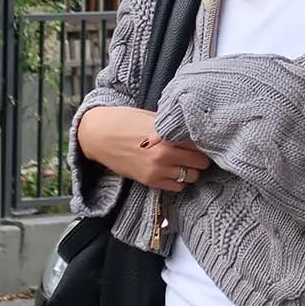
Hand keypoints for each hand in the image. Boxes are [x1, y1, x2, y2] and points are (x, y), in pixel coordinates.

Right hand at [77, 105, 211, 193]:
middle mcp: (164, 155)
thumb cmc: (124, 121)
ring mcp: (157, 170)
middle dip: (202, 158)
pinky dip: (180, 181)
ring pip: (192, 177)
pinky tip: (175, 171)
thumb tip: (192, 127)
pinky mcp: (149, 181)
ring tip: (187, 163)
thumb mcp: (151, 117)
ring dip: (193, 170)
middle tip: (200, 153)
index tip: (206, 141)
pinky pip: (177, 187)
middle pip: (200, 162)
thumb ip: (172, 125)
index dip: (204, 142)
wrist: (99, 136)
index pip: (199, 144)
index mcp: (167, 135)